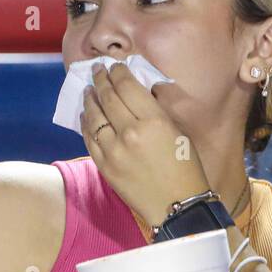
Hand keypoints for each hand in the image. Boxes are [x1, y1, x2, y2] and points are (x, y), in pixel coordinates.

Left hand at [82, 60, 211, 225]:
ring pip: (94, 116)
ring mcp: (114, 150)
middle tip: (97, 70)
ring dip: (90, 99)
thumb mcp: (177, 131)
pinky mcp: (104, 166)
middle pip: (108, 97)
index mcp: (154, 121)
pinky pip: (89, 138)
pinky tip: (86, 114)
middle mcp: (130, 132)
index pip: (128, 87)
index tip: (114, 66)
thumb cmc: (185, 167)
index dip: (118, 72)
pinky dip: (86, 123)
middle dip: (101, 80)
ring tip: (88, 89)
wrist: (177, 205)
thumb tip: (136, 91)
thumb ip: (154, 111)